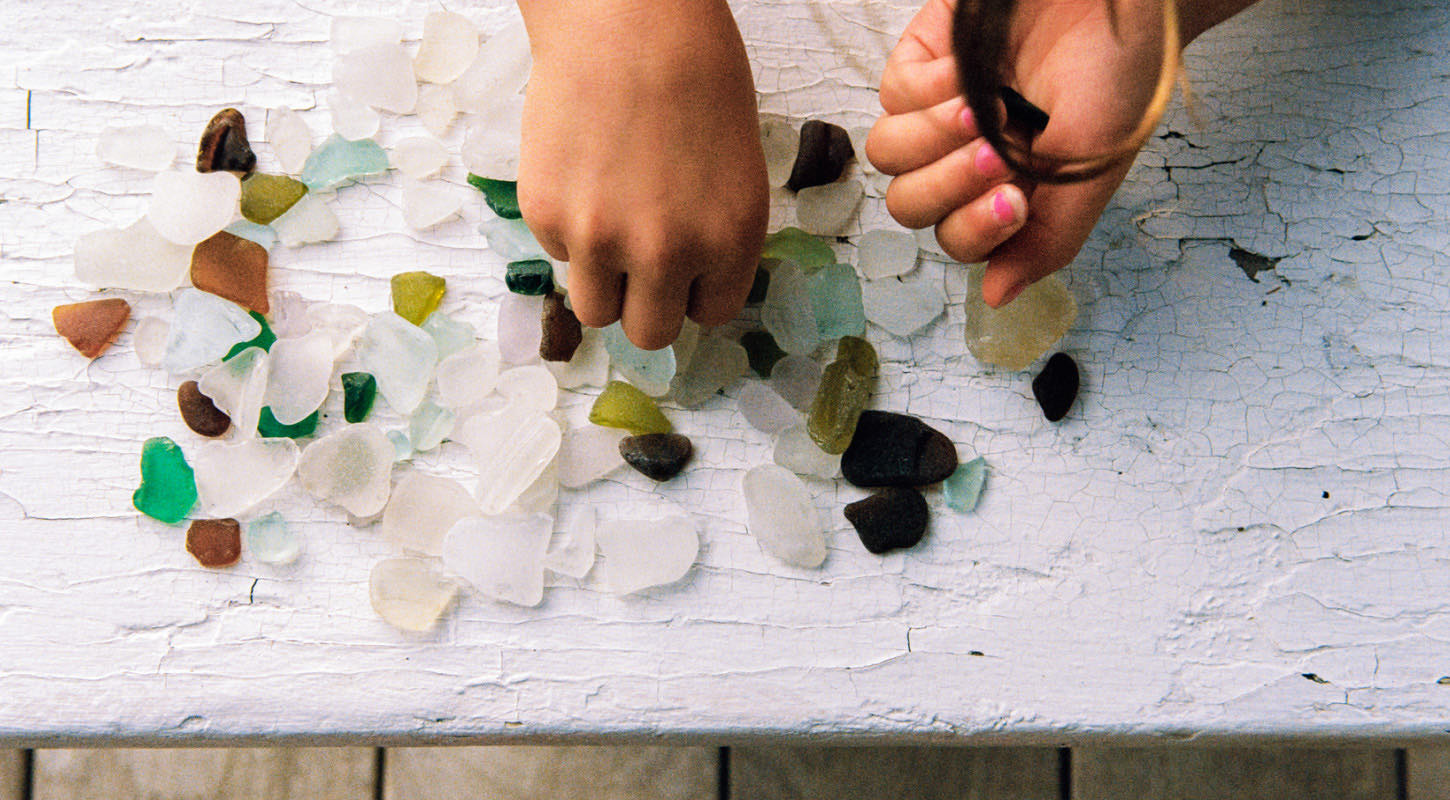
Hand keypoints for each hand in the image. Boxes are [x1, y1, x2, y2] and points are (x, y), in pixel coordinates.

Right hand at [517, 0, 768, 348]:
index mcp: (730, 241)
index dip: (692, 289)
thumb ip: (713, 236)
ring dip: (602, 281)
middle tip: (638, 263)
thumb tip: (682, 284)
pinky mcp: (548, 217)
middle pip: (650, 331)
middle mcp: (668, 253)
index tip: (682, 266)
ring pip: (597, 311)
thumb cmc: (695, 77)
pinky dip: (568, 228)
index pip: (709, 313)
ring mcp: (602, 240)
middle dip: (646, 302)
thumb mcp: (735, 170)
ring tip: (606, 223)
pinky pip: (559, 255)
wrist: (629, 20)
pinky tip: (581, 172)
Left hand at [867, 0, 1174, 306]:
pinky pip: (893, 94)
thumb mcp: (1092, 171)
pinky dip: (932, 87)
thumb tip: (996, 298)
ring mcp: (938, 108)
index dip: (974, 229)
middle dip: (949, 184)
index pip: (955, 239)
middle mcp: (965, 155)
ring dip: (934, 137)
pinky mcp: (924, 59)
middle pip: (908, 205)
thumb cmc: (1119, 76)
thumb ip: (1047, 241)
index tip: (1017, 198)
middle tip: (997, 149)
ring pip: (888, 154)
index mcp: (1006, 191)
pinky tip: (973, 71)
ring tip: (985, 104)